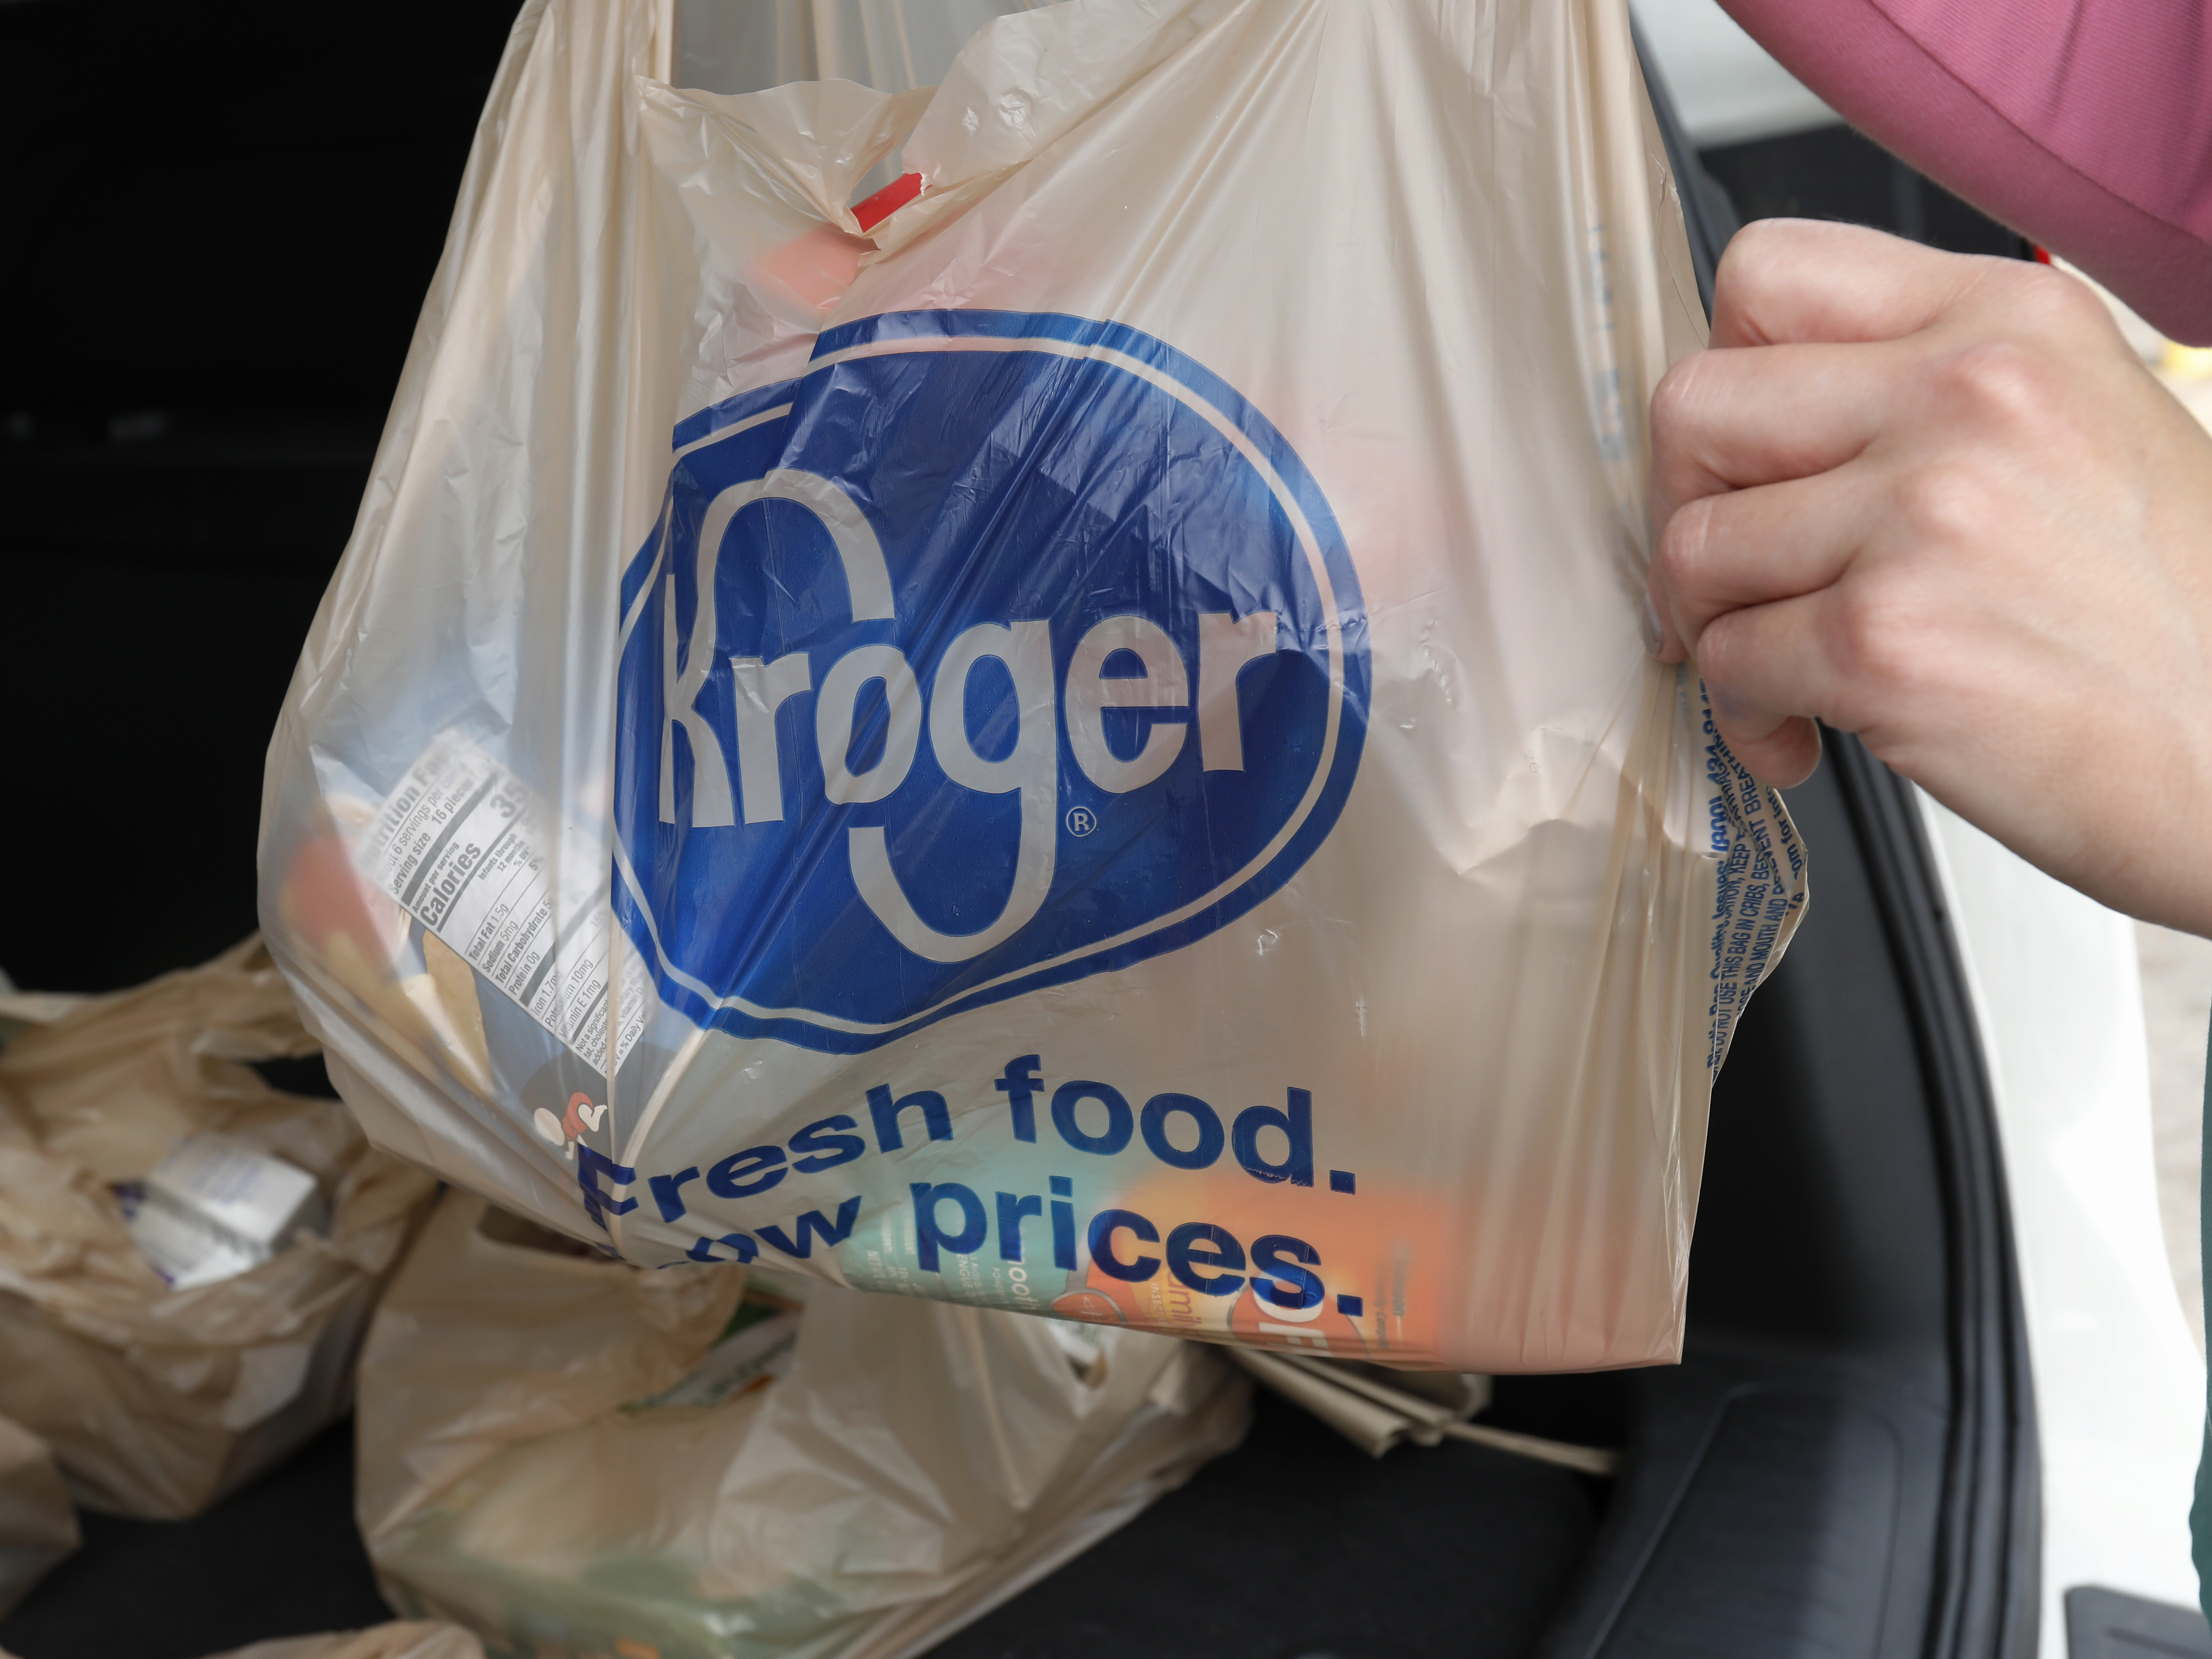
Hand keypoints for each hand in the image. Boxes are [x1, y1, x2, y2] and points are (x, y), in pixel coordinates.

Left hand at [1648, 219, 2211, 934]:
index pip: (1766, 273)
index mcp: (2007, 321)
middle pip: (1695, 403)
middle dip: (1687, 503)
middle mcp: (1963, 396)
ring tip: (1784, 668)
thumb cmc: (2170, 619)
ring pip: (1693, 544)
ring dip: (1714, 623)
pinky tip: (1806, 730)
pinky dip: (1743, 711)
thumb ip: (1926, 388)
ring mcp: (1920, 516)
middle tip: (1734, 572)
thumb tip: (1768, 413)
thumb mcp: (2078, 428)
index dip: (1723, 369)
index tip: (1741, 450)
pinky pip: (1724, 659)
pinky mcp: (1882, 641)